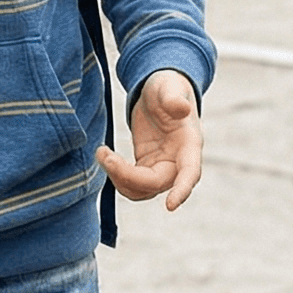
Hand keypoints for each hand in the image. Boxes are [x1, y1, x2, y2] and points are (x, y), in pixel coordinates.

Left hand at [99, 70, 201, 211]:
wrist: (159, 90)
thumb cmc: (168, 86)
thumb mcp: (169, 86)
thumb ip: (174, 97)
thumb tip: (181, 108)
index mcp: (189, 143)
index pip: (190, 172)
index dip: (182, 190)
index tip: (170, 206)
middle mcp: (178, 161)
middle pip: (156, 184)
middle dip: (128, 176)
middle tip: (105, 155)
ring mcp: (161, 166)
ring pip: (142, 190)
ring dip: (119, 179)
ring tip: (102, 153)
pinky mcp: (146, 166)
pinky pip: (131, 183)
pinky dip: (116, 175)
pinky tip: (105, 155)